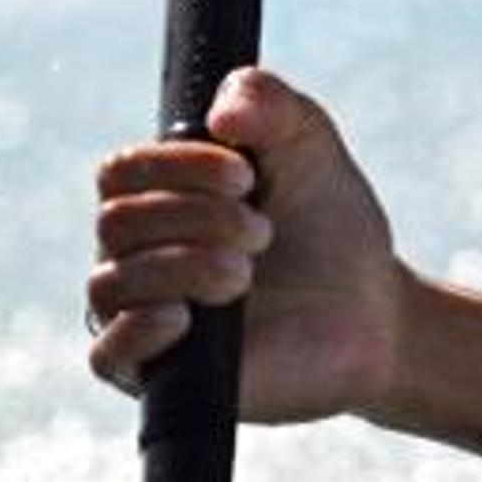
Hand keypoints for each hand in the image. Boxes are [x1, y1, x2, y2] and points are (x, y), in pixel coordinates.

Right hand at [87, 66, 406, 424]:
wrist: (372, 308)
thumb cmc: (329, 225)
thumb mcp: (310, 148)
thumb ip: (272, 106)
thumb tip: (222, 111)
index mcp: (159, 196)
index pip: (120, 171)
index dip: (178, 166)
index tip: (246, 174)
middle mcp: (136, 253)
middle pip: (116, 223)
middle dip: (195, 218)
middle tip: (262, 231)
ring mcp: (140, 314)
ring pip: (111, 284)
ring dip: (184, 267)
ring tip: (245, 273)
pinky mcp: (156, 376)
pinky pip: (108, 355)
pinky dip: (139, 330)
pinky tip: (186, 317)